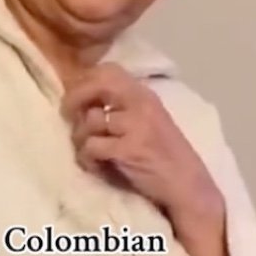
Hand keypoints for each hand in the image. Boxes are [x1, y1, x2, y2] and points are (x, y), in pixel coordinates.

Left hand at [62, 63, 224, 230]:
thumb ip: (124, 108)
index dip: (86, 80)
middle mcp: (141, 104)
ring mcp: (136, 125)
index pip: (109, 70)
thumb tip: (84, 102)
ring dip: (81, 138)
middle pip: (98, 83)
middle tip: (68, 115)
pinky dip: (88, 159)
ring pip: (90, 120)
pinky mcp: (128, 149)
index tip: (79, 98)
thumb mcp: (150, 122)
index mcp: (145, 95)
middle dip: (76, 98)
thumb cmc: (166, 158)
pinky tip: (97, 167)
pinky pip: (91, 146)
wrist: (188, 186)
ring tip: (90, 153)